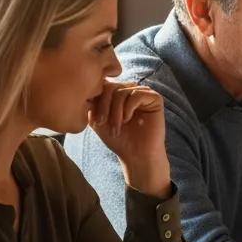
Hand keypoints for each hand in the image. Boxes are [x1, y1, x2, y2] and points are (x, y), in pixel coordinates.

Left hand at [89, 81, 170, 198]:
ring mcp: (143, 93)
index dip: (94, 101)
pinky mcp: (155, 98)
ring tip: (116, 128)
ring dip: (115, 112)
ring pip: (122, 92)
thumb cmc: (118, 139)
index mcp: (117, 93)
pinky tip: (128, 120)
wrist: (137, 155)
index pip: (101, 86)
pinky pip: (136, 95)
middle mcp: (130, 89)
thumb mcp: (98, 120)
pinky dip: (128, 108)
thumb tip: (86, 91)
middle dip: (103, 106)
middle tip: (101, 123)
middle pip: (111, 87)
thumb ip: (92, 104)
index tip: (93, 121)